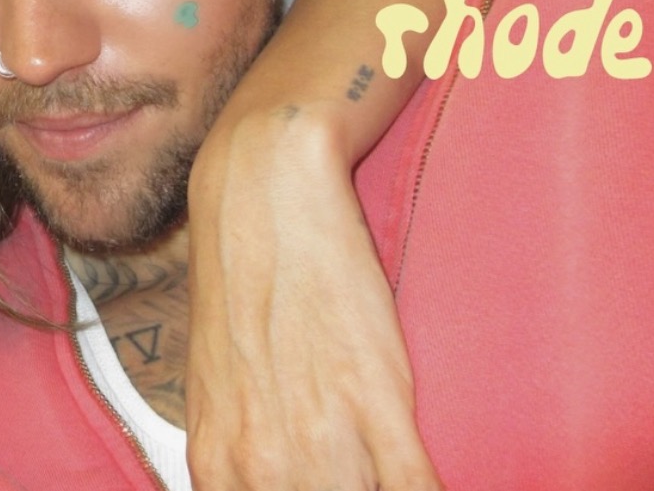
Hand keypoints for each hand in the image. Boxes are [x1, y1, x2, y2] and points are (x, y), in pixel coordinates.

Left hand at [185, 103, 441, 490]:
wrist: (260, 193)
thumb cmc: (240, 286)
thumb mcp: (217, 387)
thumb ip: (239, 454)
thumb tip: (269, 481)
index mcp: (218, 465)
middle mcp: (263, 465)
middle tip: (362, 478)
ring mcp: (322, 435)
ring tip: (391, 473)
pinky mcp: (377, 399)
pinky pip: (416, 490)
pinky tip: (436, 482)